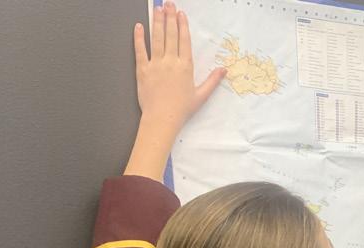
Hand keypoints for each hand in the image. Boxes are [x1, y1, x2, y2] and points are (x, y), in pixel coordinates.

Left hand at [134, 2, 223, 131]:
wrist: (162, 119)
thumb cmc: (182, 109)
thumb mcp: (201, 95)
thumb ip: (212, 81)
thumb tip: (224, 70)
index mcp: (185, 66)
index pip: (184, 40)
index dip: (182, 25)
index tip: (181, 14)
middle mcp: (170, 62)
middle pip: (170, 35)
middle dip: (169, 17)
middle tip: (168, 3)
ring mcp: (155, 64)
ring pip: (156, 38)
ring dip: (156, 22)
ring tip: (157, 9)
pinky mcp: (142, 69)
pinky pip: (140, 50)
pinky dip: (139, 37)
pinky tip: (139, 27)